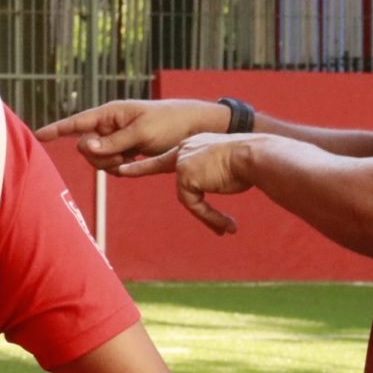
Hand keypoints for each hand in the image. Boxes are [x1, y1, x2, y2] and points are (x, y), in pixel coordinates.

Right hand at [35, 99, 228, 172]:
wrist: (195, 128)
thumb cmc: (169, 124)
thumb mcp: (141, 133)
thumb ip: (112, 143)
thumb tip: (84, 148)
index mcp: (109, 113)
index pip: (76, 123)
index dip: (56, 129)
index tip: (37, 134)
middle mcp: (109, 125)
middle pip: (86, 147)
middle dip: (100, 156)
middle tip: (124, 155)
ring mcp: (116, 138)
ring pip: (98, 159)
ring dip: (111, 164)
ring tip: (133, 157)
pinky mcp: (125, 150)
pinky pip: (111, 165)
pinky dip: (120, 168)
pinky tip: (136, 163)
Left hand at [120, 133, 255, 234]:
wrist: (252, 156)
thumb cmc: (247, 163)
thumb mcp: (226, 168)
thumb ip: (209, 177)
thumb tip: (204, 190)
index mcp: (192, 145)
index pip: (166, 157)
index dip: (145, 164)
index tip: (125, 167)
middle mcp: (184, 149)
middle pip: (163, 167)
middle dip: (138, 169)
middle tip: (120, 170)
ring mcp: (182, 161)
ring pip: (188, 197)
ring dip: (208, 215)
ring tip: (227, 226)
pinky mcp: (184, 175)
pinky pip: (194, 204)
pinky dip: (210, 216)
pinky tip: (227, 223)